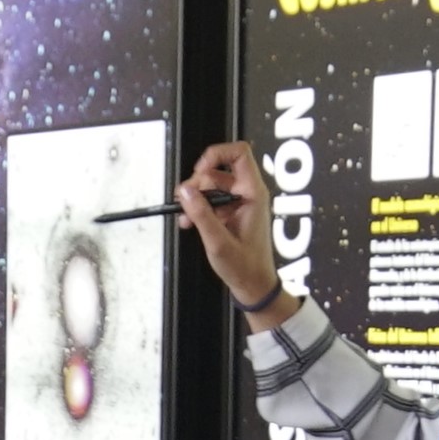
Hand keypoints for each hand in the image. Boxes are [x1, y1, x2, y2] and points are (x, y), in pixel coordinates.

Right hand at [180, 141, 280, 310]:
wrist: (254, 286)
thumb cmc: (245, 267)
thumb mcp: (218, 242)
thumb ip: (201, 214)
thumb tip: (185, 191)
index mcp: (253, 194)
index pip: (239, 153)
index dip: (216, 155)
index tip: (198, 171)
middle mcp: (248, 194)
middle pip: (219, 170)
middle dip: (197, 182)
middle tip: (184, 200)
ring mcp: (240, 203)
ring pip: (212, 185)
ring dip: (195, 197)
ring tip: (185, 215)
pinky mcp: (232, 213)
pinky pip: (212, 201)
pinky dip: (198, 208)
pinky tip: (189, 222)